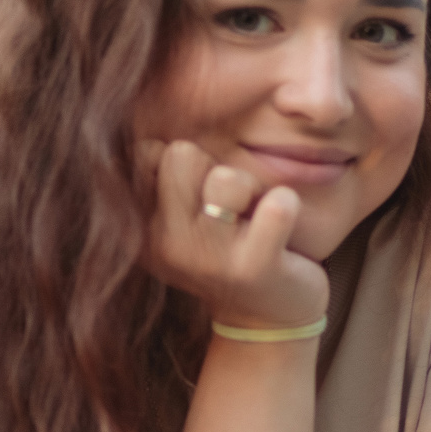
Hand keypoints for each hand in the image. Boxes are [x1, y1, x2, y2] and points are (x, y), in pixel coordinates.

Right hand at [139, 138, 328, 329]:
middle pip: (182, 153)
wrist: (266, 322)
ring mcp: (209, 258)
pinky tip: (282, 220)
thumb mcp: (183, 218)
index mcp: (144, 226)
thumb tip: (154, 109)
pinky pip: (277, 207)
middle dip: (214, 165)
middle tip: (232, 201)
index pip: (147, 151)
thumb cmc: (227, 252)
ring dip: (251, 186)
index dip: (184, 158)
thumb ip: (165, 176)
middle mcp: (166, 243)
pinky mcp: (255, 267)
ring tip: (255, 214)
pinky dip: (286, 204)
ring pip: (227, 178)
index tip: (198, 189)